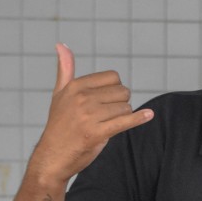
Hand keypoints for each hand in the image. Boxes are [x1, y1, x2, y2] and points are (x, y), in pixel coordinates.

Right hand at [32, 44, 153, 183]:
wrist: (52, 156)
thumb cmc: (60, 125)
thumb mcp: (60, 94)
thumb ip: (65, 69)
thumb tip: (61, 44)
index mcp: (75, 86)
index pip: (113, 78)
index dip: (116, 90)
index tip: (106, 101)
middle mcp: (81, 98)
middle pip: (122, 92)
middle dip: (121, 104)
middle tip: (106, 116)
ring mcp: (89, 116)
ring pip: (125, 108)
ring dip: (123, 117)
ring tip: (106, 125)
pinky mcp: (97, 133)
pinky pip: (125, 121)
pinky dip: (139, 118)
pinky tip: (149, 115)